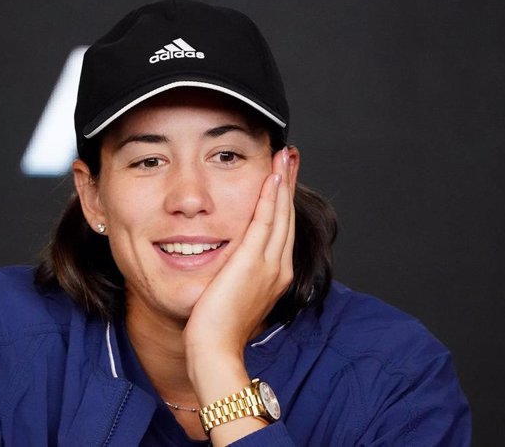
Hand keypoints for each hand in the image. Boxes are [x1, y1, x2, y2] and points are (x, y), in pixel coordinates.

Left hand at [183, 146, 297, 442]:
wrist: (215, 349)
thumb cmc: (216, 327)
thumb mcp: (232, 294)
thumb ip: (236, 274)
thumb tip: (229, 262)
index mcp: (274, 273)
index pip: (280, 228)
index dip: (282, 200)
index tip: (282, 176)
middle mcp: (278, 266)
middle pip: (286, 215)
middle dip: (288, 183)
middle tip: (289, 155)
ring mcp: (269, 263)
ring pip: (279, 213)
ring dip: (283, 181)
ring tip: (285, 156)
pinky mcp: (253, 261)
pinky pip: (265, 220)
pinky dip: (270, 196)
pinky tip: (271, 175)